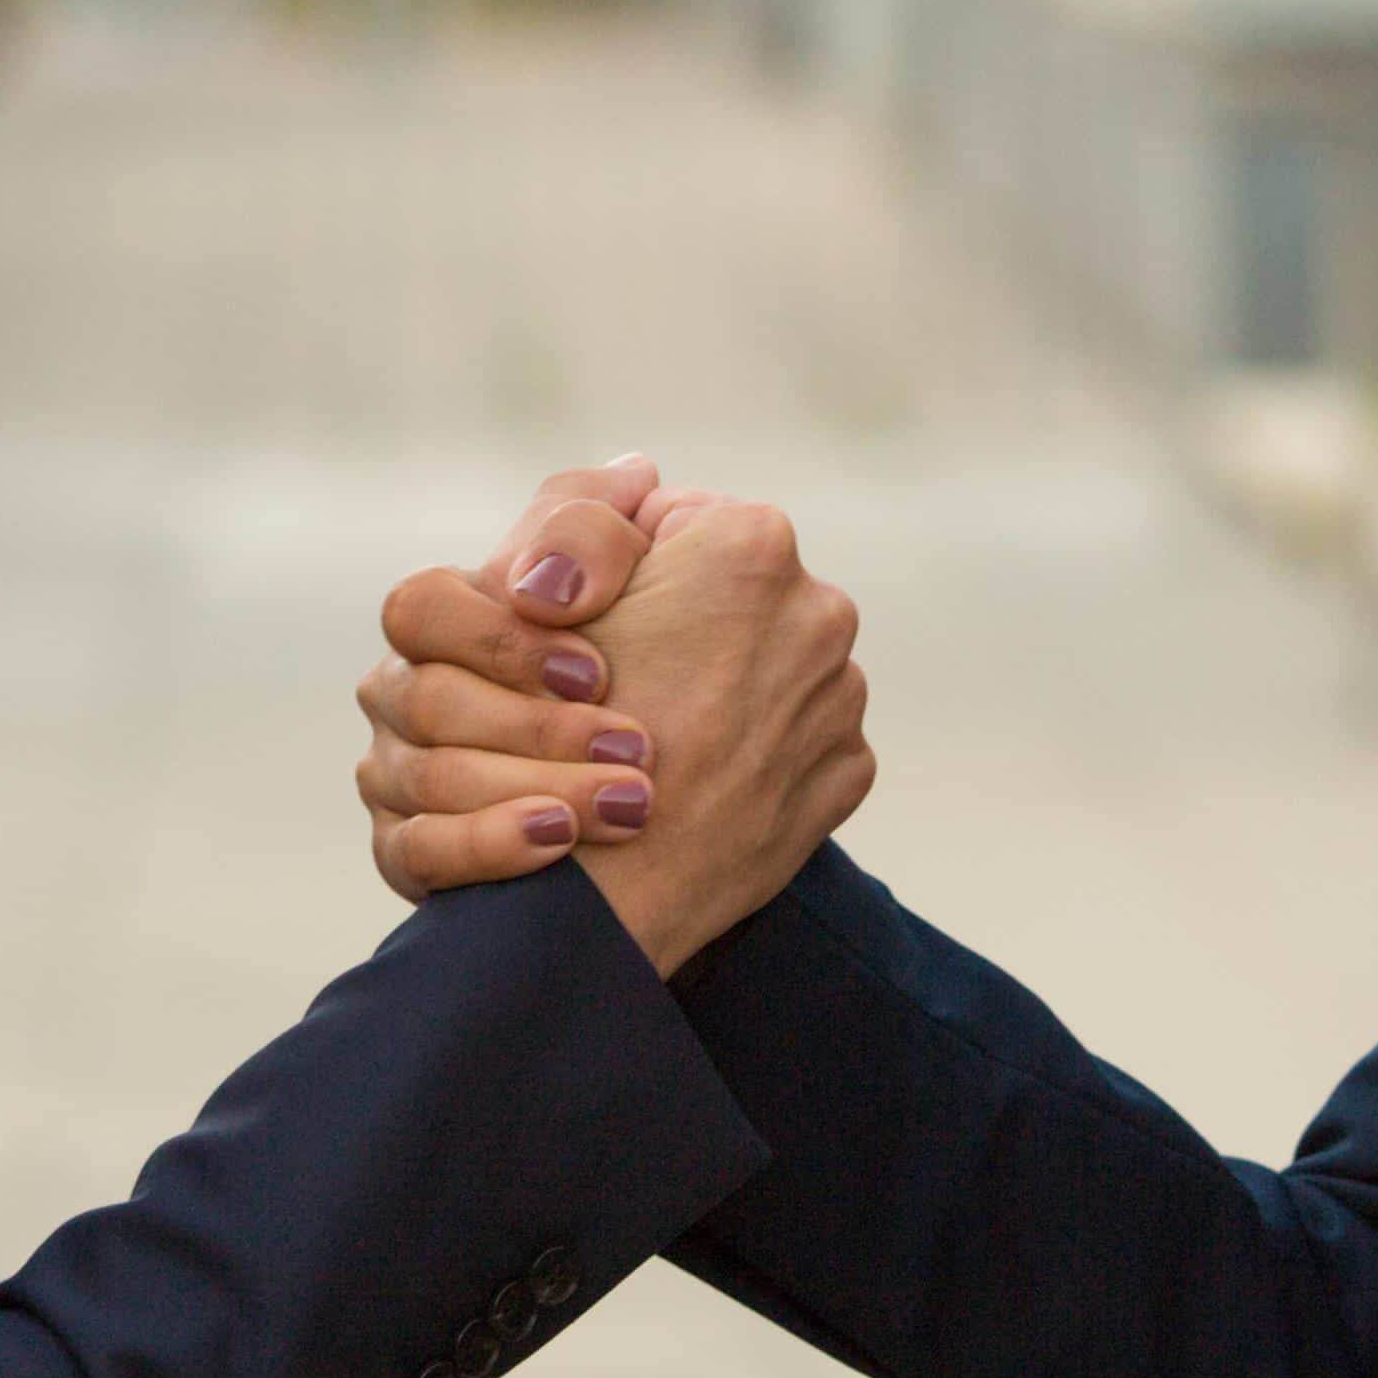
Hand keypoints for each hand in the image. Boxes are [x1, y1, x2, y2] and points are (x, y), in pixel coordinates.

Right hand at [358, 464, 872, 974]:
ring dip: (721, 693)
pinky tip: (697, 785)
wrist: (598, 902)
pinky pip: (796, 743)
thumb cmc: (546, 739)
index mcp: (748, 542)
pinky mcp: (846, 772)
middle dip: (684, 629)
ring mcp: (842, 695)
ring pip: (766, 669)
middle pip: (731, 595)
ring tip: (656, 743)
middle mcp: (819, 608)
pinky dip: (752, 757)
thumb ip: (586, 521)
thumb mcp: (531, 599)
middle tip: (619, 690)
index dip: (617, 578)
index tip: (590, 632)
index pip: (673, 521)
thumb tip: (643, 475)